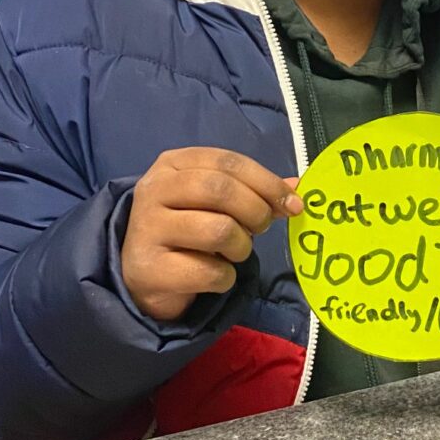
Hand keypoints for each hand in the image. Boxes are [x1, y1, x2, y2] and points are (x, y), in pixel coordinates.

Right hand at [122, 148, 302, 321]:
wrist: (142, 274)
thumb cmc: (186, 229)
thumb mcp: (214, 202)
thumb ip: (253, 191)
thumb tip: (298, 188)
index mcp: (172, 164)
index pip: (227, 161)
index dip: (266, 182)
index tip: (292, 204)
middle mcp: (154, 190)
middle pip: (222, 191)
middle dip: (256, 211)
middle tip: (262, 228)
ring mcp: (147, 229)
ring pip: (219, 231)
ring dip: (241, 247)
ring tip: (234, 252)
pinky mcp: (150, 269)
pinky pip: (209, 271)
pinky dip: (225, 278)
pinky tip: (215, 275)